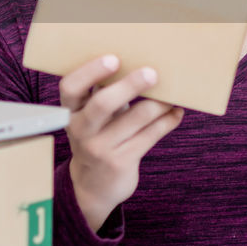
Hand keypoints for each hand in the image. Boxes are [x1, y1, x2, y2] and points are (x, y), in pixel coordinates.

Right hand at [58, 55, 183, 232]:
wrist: (93, 186)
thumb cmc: (97, 137)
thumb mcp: (91, 118)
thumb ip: (102, 93)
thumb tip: (139, 62)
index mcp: (71, 112)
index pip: (70, 87)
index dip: (90, 71)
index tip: (113, 59)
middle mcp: (81, 130)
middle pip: (103, 103)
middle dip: (130, 85)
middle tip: (152, 73)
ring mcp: (100, 148)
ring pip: (136, 118)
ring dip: (159, 103)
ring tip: (173, 94)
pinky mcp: (121, 162)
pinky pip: (150, 135)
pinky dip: (167, 121)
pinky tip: (176, 113)